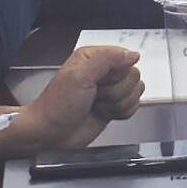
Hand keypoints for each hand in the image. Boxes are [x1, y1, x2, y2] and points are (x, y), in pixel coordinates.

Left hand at [21, 43, 145, 148]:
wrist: (51, 132)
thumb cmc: (59, 104)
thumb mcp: (79, 75)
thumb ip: (107, 59)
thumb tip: (133, 55)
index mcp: (94, 57)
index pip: (125, 58)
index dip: (116, 74)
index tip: (99, 82)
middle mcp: (104, 71)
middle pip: (133, 76)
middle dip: (115, 91)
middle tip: (95, 95)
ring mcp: (110, 89)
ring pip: (135, 92)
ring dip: (117, 103)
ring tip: (96, 105)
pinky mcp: (114, 106)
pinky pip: (134, 106)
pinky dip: (121, 113)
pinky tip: (103, 113)